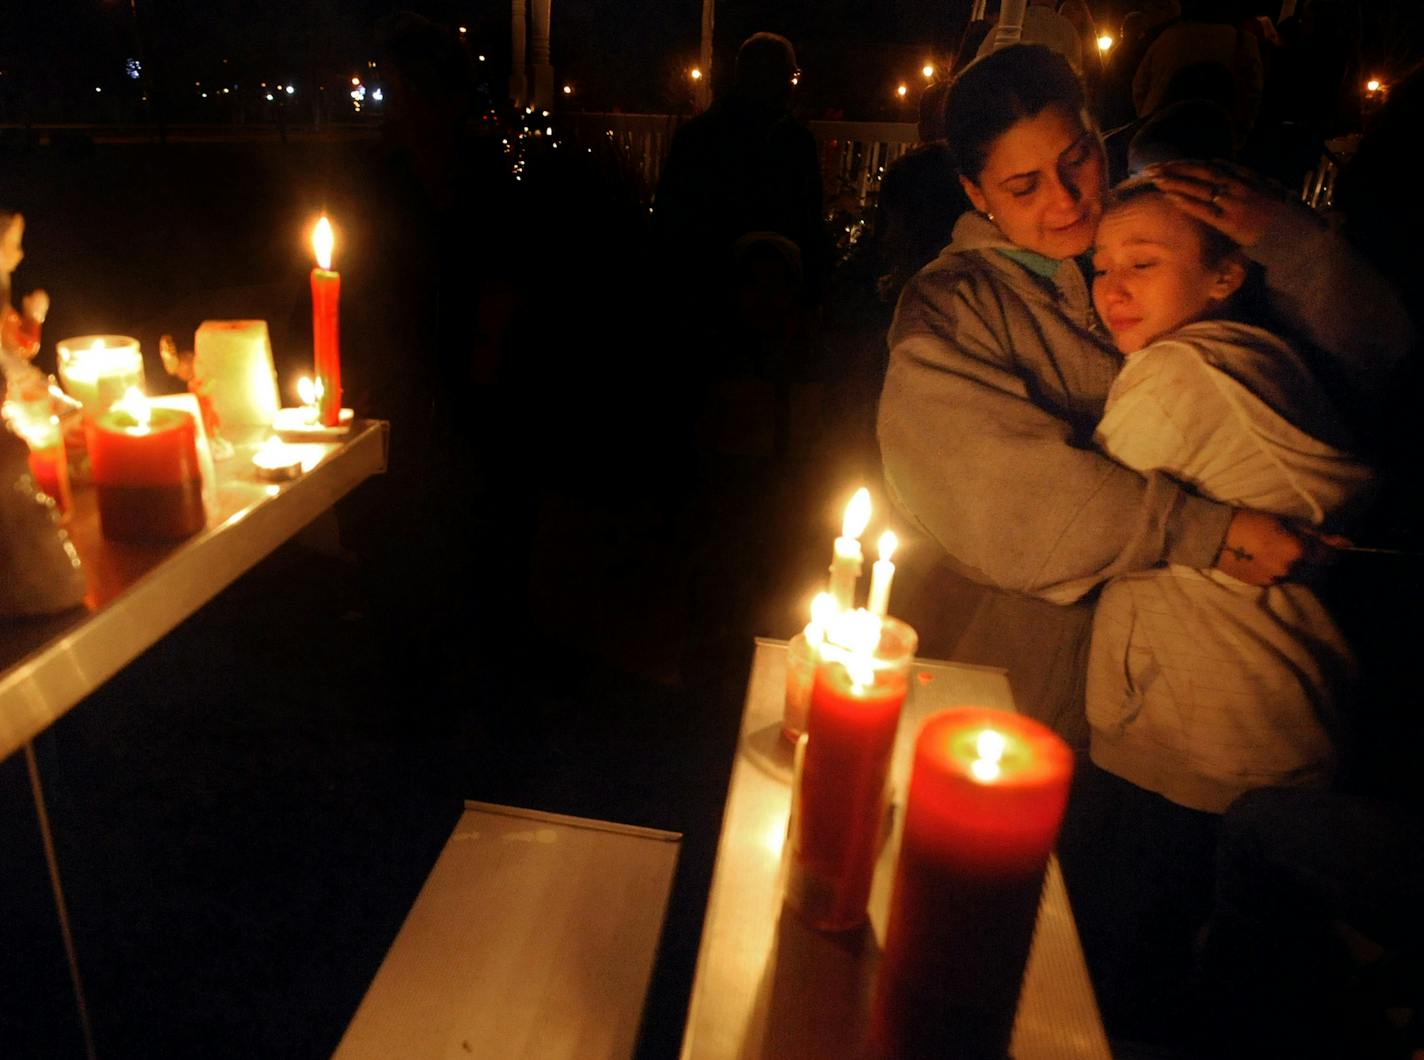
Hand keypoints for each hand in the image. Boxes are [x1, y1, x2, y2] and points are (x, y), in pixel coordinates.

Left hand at [1145, 160, 1287, 247]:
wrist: (1298, 234)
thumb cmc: (1282, 216)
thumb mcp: (1267, 189)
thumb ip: (1245, 178)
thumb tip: (1223, 166)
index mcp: (1247, 177)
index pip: (1211, 165)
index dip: (1187, 164)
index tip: (1168, 163)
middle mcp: (1240, 185)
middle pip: (1201, 171)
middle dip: (1175, 168)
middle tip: (1152, 168)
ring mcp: (1235, 202)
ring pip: (1200, 187)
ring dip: (1175, 181)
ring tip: (1155, 179)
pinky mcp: (1232, 222)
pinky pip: (1204, 209)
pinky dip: (1186, 202)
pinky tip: (1170, 197)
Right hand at [1214, 510, 1325, 585]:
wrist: (1213, 536)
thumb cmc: (1250, 521)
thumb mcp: (1284, 522)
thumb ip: (1314, 535)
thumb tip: (1346, 543)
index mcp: (1296, 550)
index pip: (1329, 556)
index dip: (1332, 550)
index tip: (1331, 545)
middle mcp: (1288, 569)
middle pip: (1312, 566)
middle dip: (1308, 556)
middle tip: (1292, 542)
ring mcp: (1274, 579)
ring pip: (1294, 573)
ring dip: (1292, 564)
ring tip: (1274, 550)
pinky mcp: (1261, 584)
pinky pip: (1278, 578)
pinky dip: (1276, 569)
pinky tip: (1262, 558)